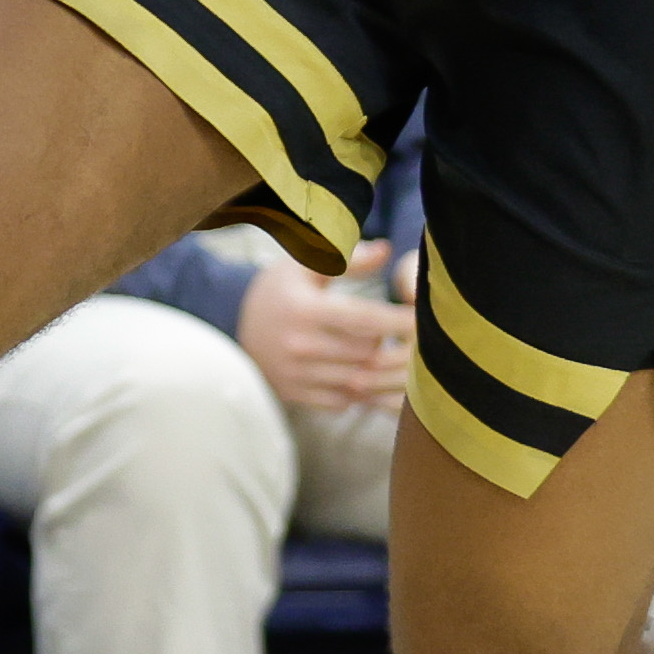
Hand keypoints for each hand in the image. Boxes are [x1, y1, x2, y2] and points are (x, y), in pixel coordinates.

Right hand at [237, 239, 412, 411]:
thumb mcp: (303, 265)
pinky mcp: (295, 395)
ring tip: (384, 353)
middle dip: (390, 344)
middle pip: (367, 353)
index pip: (365, 319)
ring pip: (359, 381)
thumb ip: (347, 259)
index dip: (400, 321)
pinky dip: (359, 391)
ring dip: (377, 370)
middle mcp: (300, 346)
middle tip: (401, 334)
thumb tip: (387, 251)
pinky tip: (359, 372)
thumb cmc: (277, 290)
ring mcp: (297, 375)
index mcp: (305, 309)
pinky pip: (343, 401)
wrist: (229, 325)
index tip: (423, 320)